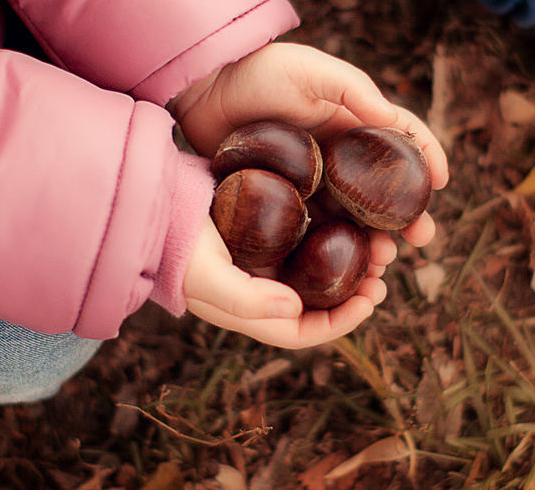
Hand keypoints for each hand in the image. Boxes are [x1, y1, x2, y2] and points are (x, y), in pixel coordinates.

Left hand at [170, 42, 448, 247]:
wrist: (204, 90)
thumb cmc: (259, 71)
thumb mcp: (311, 72)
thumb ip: (354, 91)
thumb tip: (393, 119)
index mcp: (351, 121)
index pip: (400, 140)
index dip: (427, 158)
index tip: (442, 183)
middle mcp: (336, 154)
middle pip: (381, 190)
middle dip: (407, 215)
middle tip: (422, 239)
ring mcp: (310, 180)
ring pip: (351, 216)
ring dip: (373, 239)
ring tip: (385, 259)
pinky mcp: (282, 200)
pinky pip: (312, 227)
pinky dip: (331, 248)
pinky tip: (342, 266)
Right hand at [184, 217, 389, 348]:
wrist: (152, 202)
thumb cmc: (175, 245)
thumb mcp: (206, 276)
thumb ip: (246, 300)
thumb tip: (296, 310)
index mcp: (249, 312)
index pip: (304, 331)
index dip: (343, 321)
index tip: (372, 297)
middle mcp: (260, 289)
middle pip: (317, 299)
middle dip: (355, 288)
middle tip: (382, 265)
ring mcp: (260, 259)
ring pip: (317, 265)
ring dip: (348, 256)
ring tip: (375, 238)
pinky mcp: (261, 229)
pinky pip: (305, 235)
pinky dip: (329, 228)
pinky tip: (346, 211)